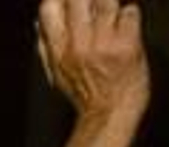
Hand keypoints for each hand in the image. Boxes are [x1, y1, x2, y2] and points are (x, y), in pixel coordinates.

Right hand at [35, 0, 148, 120]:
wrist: (110, 115)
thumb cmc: (87, 96)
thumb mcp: (56, 73)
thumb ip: (46, 47)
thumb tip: (39, 23)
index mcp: (58, 51)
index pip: (49, 8)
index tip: (68, 0)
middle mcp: (78, 45)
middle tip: (94, 5)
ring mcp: (103, 43)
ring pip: (107, 0)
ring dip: (111, 2)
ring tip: (111, 12)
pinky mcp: (127, 44)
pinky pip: (130, 12)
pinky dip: (130, 15)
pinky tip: (126, 25)